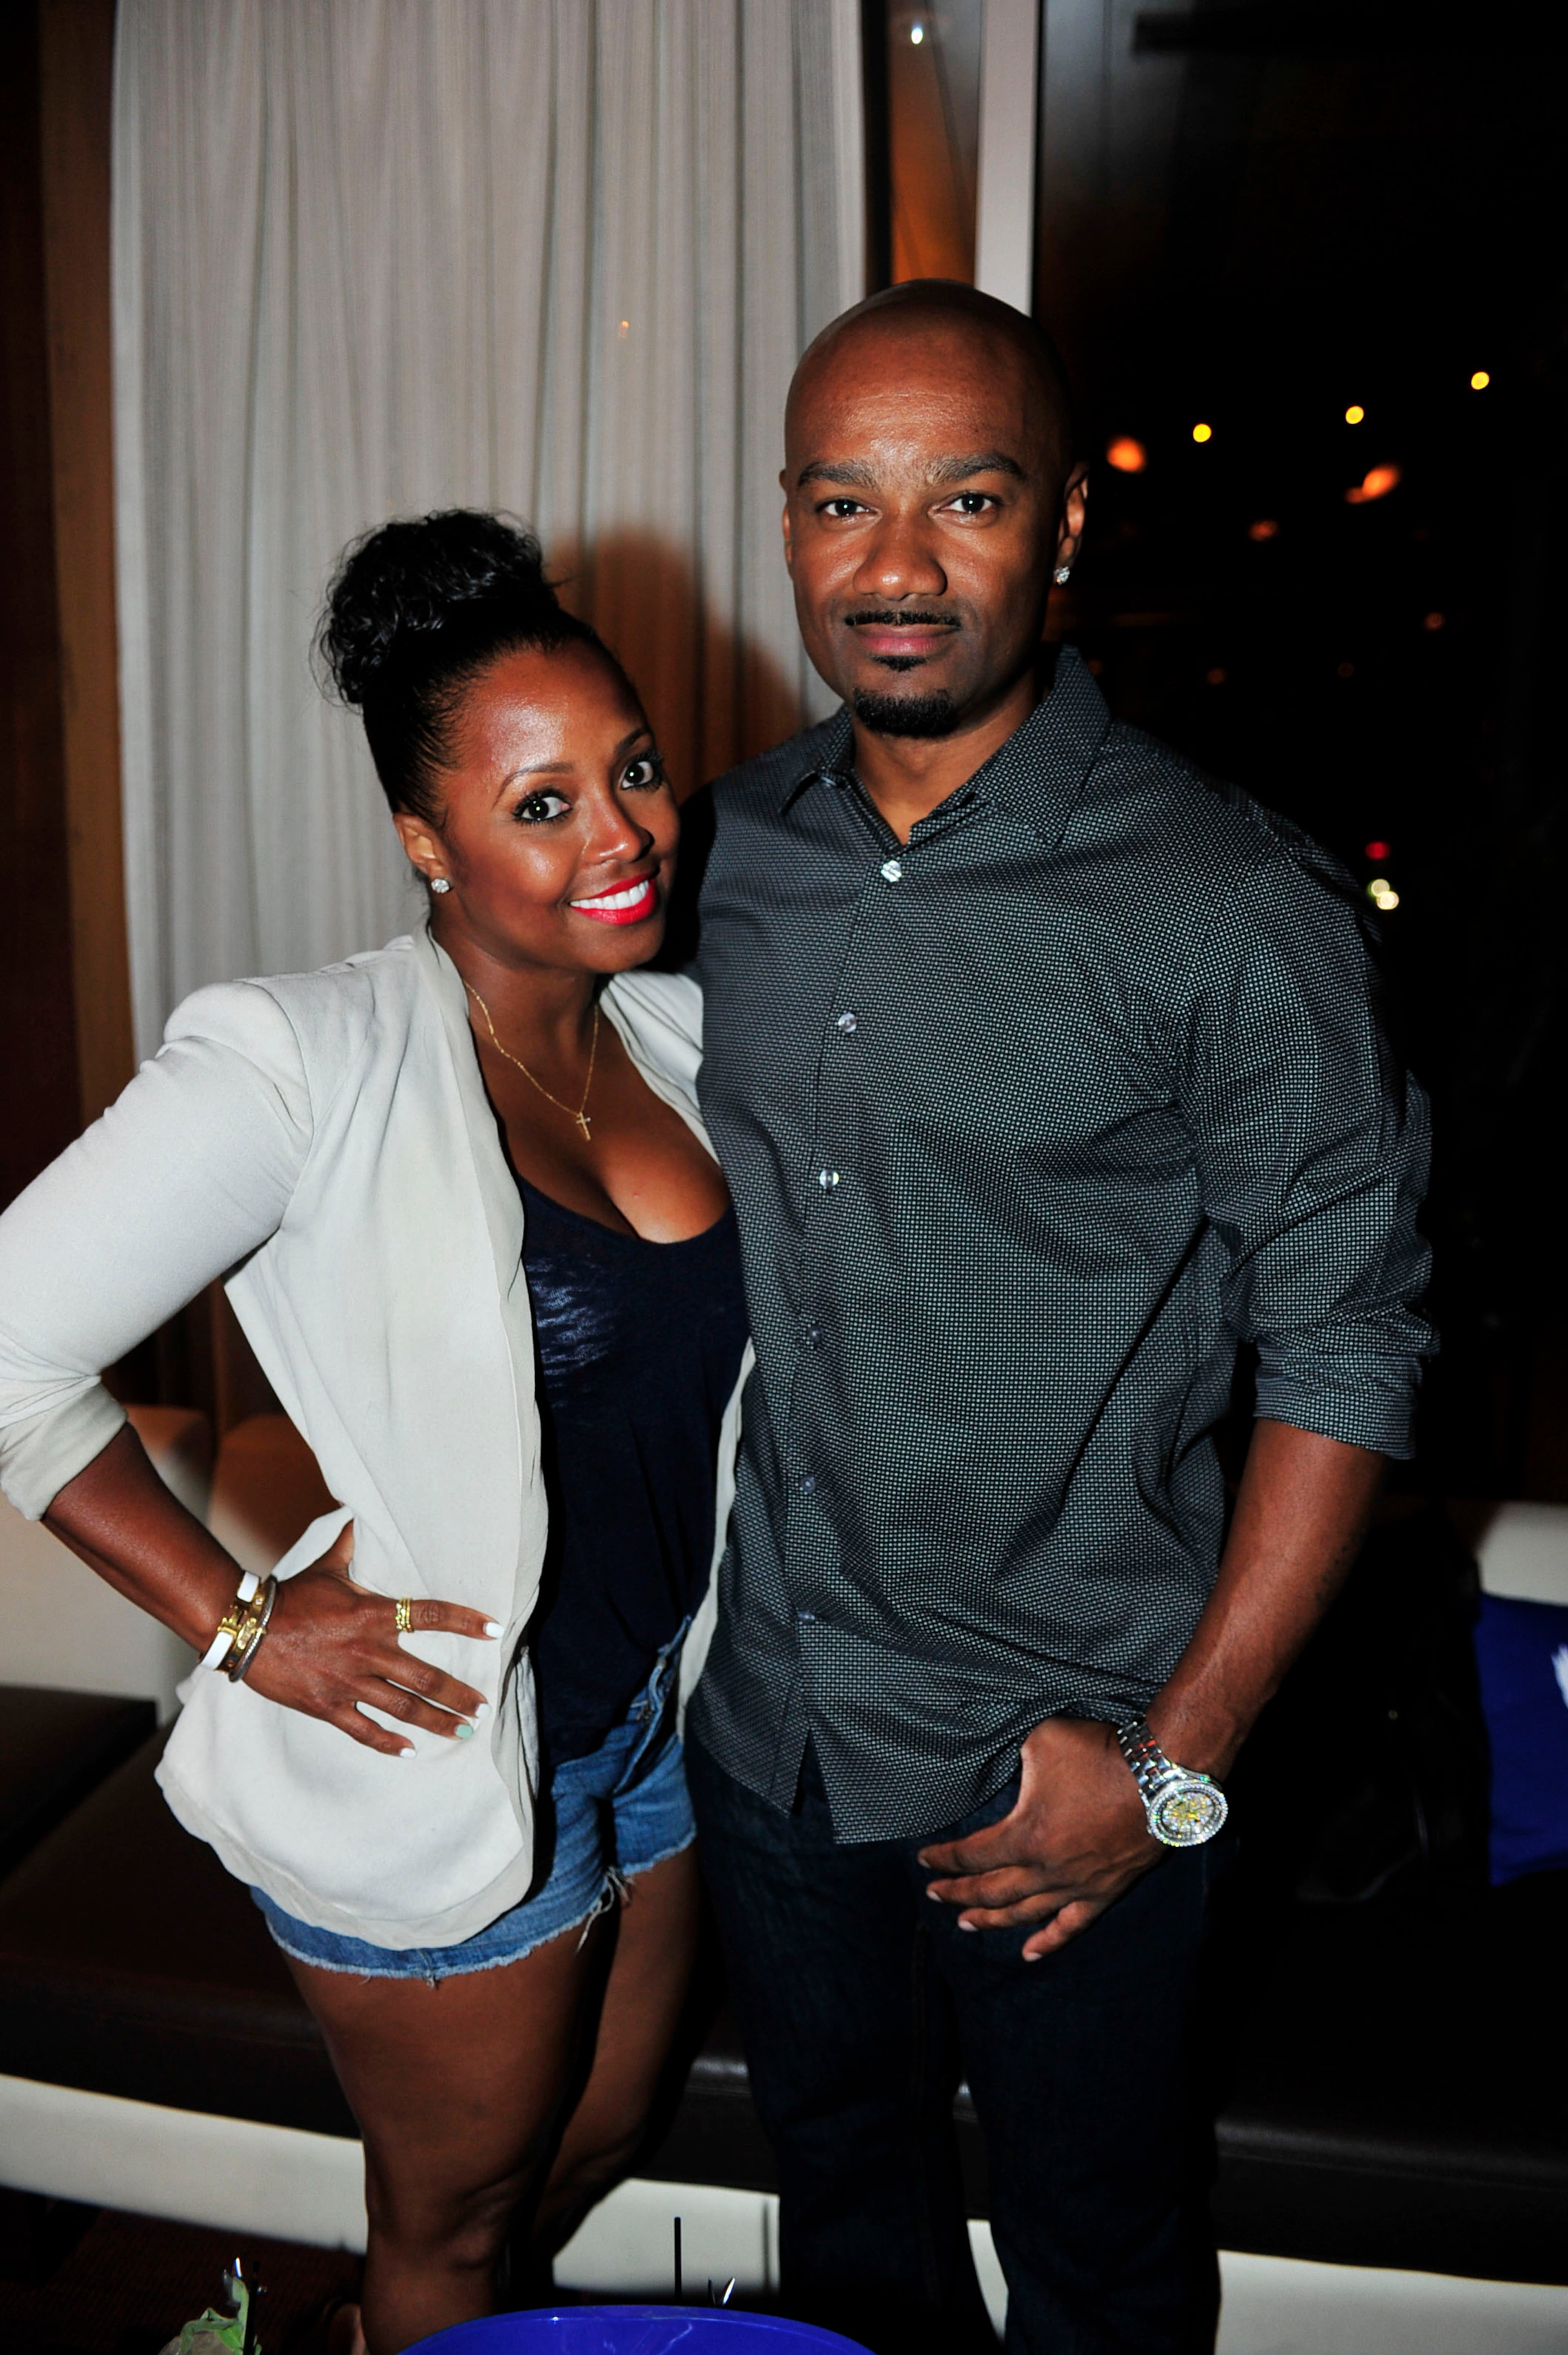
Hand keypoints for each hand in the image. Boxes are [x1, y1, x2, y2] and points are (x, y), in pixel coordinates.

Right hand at [243, 1522, 501, 1756]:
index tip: (495, 1630)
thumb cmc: (290, 1596)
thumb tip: (358, 1513)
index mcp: (373, 1614)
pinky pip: (365, 1731)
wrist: (246, 1629)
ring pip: (404, 1708)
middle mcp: (368, 1651)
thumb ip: (349, 1543)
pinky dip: (388, 1744)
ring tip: (462, 1731)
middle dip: (459, 1695)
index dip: (466, 1621)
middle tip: (483, 1707)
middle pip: (426, 1677)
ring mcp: (349, 1682)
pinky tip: (409, 1751)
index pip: (431, 1615)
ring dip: (437, 1721)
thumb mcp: (326, 1568)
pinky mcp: (328, 1706)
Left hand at [918, 1716, 1160, 1959]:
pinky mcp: (1103, 1892)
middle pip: (990, 1890)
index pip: (971, 1855)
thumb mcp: (1041, 1743)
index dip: (944, 1858)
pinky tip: (1028, 1954)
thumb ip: (1015, 1763)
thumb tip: (1003, 1772)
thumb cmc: (1098, 1753)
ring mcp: (1075, 1885)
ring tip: (966, 1924)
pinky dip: (1047, 1942)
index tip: (924, 1859)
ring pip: (1024, 1913)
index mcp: (1024, 1835)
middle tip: (935, 1895)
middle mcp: (1045, 1869)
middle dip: (957, 1893)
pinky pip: (1071, 1925)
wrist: (1158, 1774)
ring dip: (991, 1921)